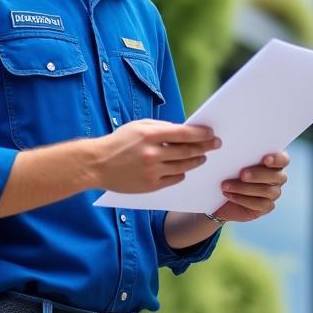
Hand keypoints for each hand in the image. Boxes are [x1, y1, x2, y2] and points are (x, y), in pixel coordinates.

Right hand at [90, 120, 219, 193]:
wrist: (97, 164)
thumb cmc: (119, 142)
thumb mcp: (139, 126)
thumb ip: (161, 128)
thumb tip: (184, 131)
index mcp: (151, 135)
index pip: (184, 134)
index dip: (201, 133)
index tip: (211, 133)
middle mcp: (153, 154)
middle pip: (188, 151)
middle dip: (205, 147)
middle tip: (216, 145)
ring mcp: (152, 171)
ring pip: (184, 166)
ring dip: (196, 161)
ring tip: (202, 157)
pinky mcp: (150, 186)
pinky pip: (175, 179)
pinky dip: (181, 173)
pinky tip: (184, 168)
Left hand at [212, 151, 289, 222]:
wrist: (222, 193)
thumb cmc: (229, 170)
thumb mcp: (233, 160)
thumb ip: (240, 153)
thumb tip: (230, 149)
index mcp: (275, 161)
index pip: (283, 159)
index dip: (277, 159)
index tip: (265, 159)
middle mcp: (278, 177)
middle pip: (277, 176)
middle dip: (258, 175)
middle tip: (241, 174)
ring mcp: (274, 193)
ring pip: (267, 191)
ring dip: (245, 188)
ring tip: (226, 185)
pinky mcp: (267, 206)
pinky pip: (259, 204)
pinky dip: (242, 199)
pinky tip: (229, 194)